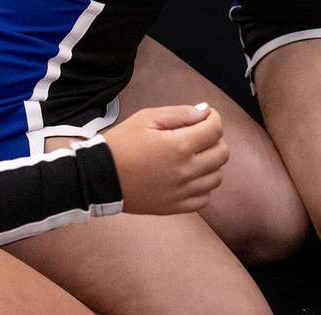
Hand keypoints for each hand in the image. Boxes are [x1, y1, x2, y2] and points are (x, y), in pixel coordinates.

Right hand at [103, 103, 227, 214]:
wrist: (98, 177)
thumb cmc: (121, 144)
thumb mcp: (147, 118)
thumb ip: (180, 113)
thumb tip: (205, 112)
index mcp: (179, 146)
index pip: (216, 130)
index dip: (214, 118)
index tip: (205, 117)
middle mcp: (185, 171)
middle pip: (222, 153)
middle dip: (215, 140)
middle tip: (199, 135)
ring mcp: (181, 192)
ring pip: (217, 177)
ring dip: (210, 164)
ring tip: (193, 156)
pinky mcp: (174, 207)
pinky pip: (204, 198)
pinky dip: (202, 187)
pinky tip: (189, 177)